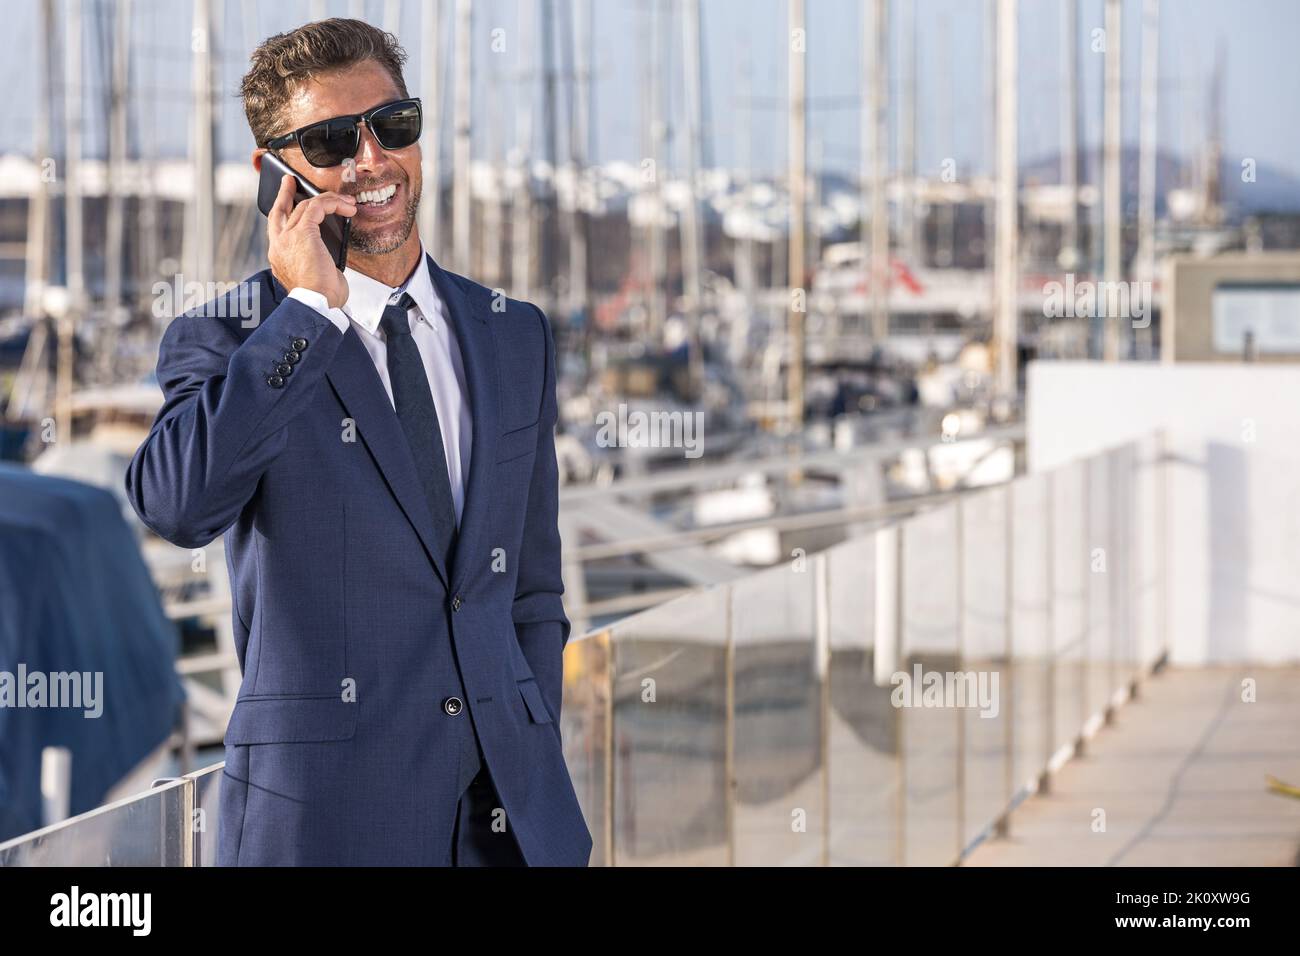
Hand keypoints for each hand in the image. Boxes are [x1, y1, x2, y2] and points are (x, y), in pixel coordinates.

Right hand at [266, 173, 355, 309]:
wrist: (317, 305)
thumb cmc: (320, 299)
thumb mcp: (315, 277)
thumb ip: (316, 262)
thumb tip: (329, 255)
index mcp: (279, 257)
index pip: (277, 229)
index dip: (283, 213)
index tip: (289, 204)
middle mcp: (278, 245)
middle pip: (280, 210)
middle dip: (285, 193)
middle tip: (290, 181)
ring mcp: (287, 237)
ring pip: (304, 206)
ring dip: (327, 200)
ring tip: (344, 200)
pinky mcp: (303, 232)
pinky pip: (317, 207)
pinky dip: (333, 203)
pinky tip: (347, 207)